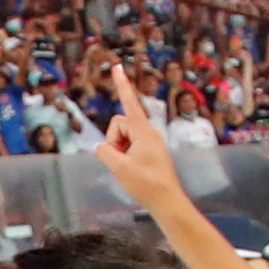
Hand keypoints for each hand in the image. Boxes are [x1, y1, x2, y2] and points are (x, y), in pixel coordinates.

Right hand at [93, 66, 180, 211]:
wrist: (167, 201)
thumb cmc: (147, 184)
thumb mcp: (119, 167)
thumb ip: (105, 151)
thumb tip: (101, 147)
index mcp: (142, 131)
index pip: (129, 102)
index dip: (121, 84)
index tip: (117, 67)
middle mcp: (148, 132)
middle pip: (119, 124)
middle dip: (114, 140)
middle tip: (121, 161)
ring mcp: (149, 142)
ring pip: (123, 137)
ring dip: (120, 150)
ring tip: (129, 169)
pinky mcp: (150, 152)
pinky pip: (130, 147)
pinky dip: (125, 157)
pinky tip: (133, 172)